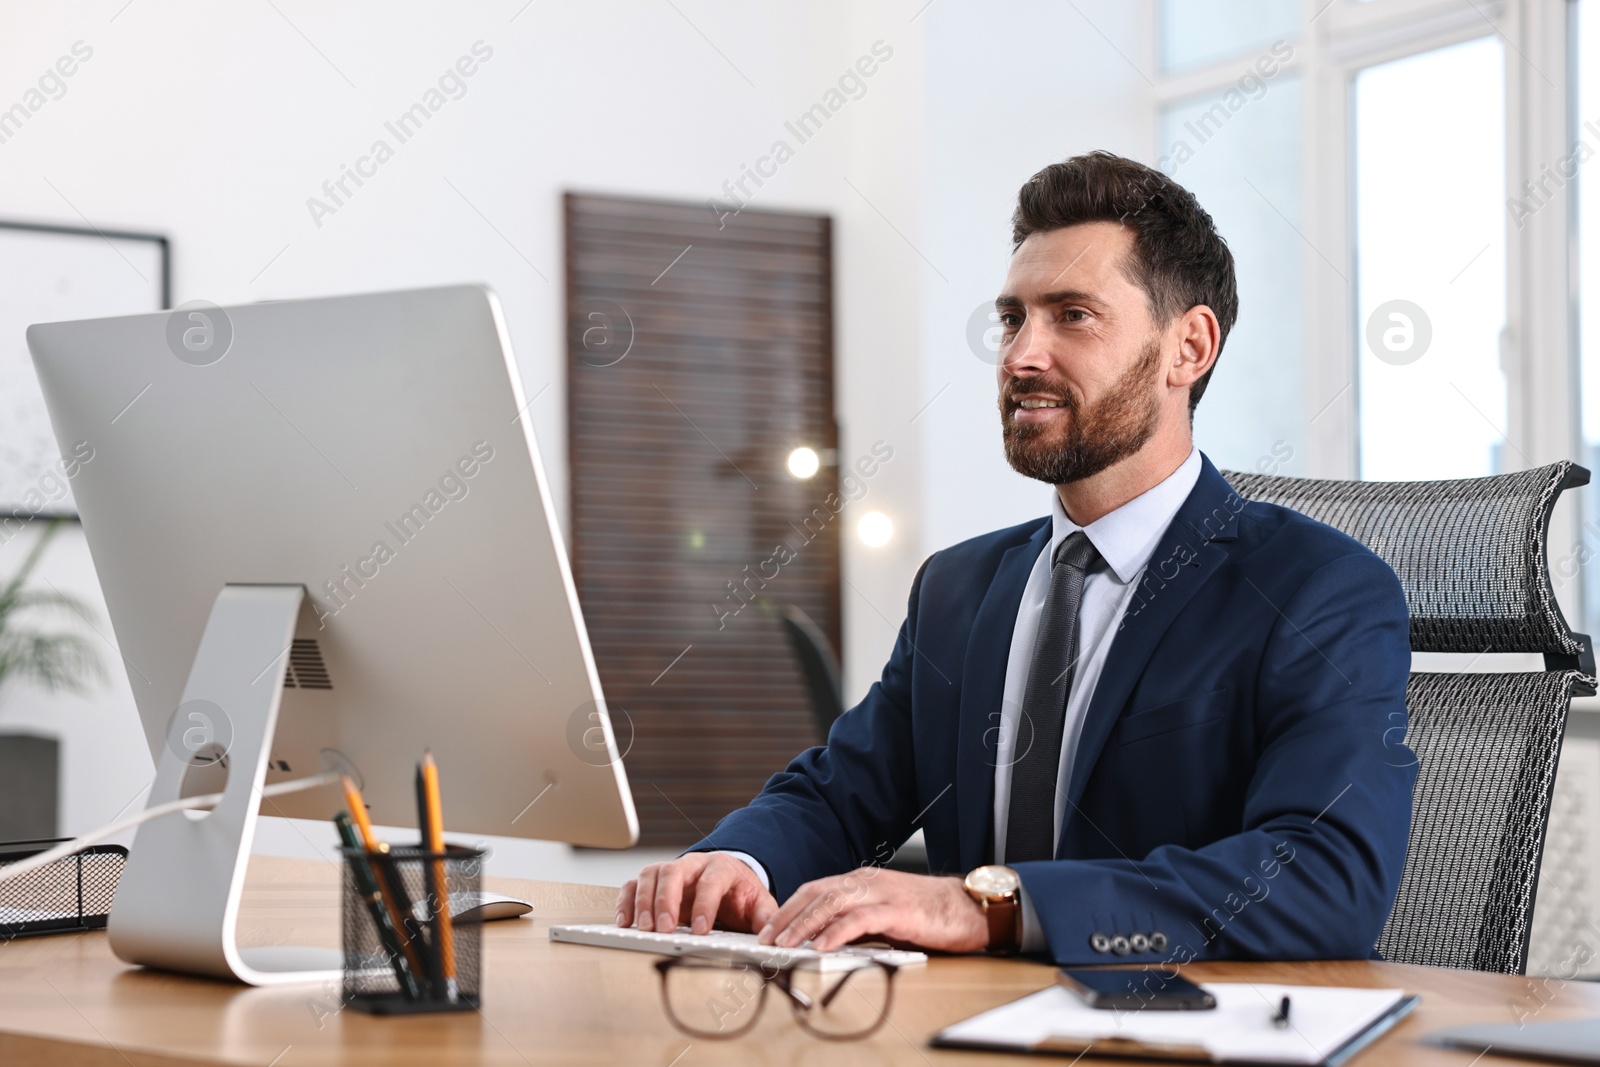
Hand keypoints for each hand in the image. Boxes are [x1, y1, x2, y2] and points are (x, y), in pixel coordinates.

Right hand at [617, 852, 777, 935]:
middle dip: (667, 900)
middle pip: (674, 872)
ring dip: (643, 902)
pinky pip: (633, 884)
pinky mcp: (653, 882)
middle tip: (663, 929)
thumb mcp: (759, 903)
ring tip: (644, 928)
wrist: (729, 879)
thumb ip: (765, 917)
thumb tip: (770, 937)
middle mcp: (692, 865)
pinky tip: (625, 922)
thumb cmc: (740, 894)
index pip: (711, 880)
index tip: (700, 930)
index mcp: (721, 868)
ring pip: (650, 875)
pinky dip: (626, 901)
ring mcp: (670, 871)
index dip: (705, 904)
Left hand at [758, 868, 987, 952]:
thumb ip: (856, 921)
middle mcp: (867, 882)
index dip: (790, 908)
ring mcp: (881, 893)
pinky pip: (859, 920)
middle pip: (816, 894)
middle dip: (787, 916)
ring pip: (831, 904)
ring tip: (784, 944)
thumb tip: (824, 938)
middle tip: (765, 938)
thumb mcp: (885, 913)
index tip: (769, 928)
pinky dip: (835, 933)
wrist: (969, 907)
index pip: (815, 889)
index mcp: (862, 880)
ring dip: (803, 925)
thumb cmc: (929, 913)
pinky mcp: (896, 910)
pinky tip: (820, 946)